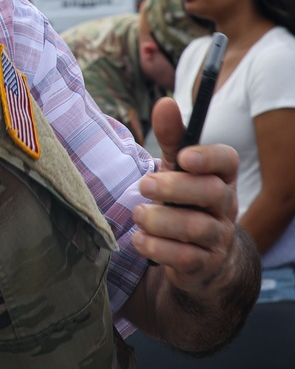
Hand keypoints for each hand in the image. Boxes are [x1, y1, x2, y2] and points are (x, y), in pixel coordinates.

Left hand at [127, 97, 258, 352]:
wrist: (200, 259)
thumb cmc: (184, 203)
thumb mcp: (177, 170)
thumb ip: (172, 139)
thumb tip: (165, 103)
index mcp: (220, 178)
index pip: (227, 161)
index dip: (208, 157)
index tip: (183, 157)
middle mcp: (226, 207)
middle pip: (211, 193)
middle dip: (174, 188)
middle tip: (143, 185)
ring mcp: (218, 238)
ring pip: (196, 227)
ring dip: (160, 220)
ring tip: (139, 214)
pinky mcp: (205, 265)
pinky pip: (184, 258)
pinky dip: (156, 248)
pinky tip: (140, 239)